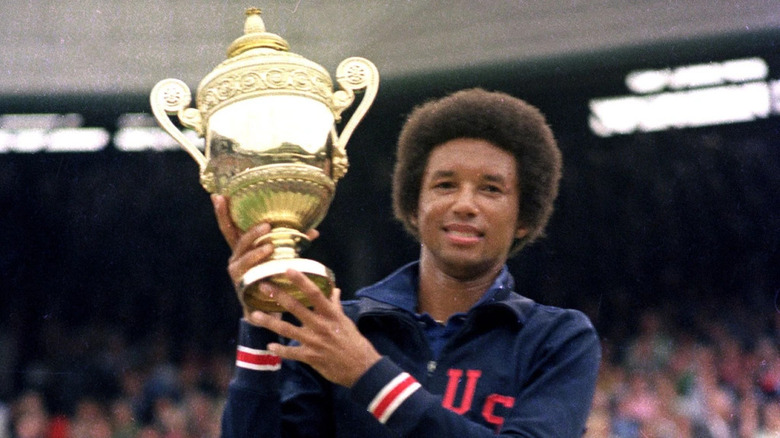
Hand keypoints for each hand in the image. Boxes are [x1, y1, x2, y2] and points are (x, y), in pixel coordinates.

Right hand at [211, 194, 318, 315]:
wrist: (265, 309)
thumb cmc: (271, 278)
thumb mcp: (279, 258)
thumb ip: (292, 244)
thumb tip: (314, 232)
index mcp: (241, 248)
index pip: (229, 227)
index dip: (222, 213)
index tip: (217, 196)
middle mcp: (235, 259)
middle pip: (238, 242)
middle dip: (251, 234)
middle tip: (266, 225)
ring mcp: (237, 274)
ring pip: (243, 261)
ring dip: (256, 254)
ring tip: (270, 248)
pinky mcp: (242, 289)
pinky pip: (249, 280)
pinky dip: (259, 276)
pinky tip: (268, 274)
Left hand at [248, 269, 381, 387]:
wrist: (361, 367)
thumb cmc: (353, 341)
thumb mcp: (345, 321)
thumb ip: (335, 305)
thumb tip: (334, 289)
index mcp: (331, 314)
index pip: (314, 293)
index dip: (301, 281)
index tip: (288, 269)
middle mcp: (320, 325)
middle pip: (296, 307)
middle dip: (278, 296)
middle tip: (263, 286)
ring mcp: (314, 341)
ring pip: (287, 329)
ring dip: (269, 322)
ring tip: (253, 315)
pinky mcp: (310, 357)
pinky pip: (291, 353)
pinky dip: (280, 350)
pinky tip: (270, 346)